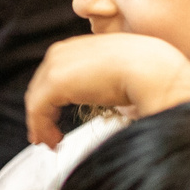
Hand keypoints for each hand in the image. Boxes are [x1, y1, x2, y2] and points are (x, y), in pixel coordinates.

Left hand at [21, 32, 189, 148]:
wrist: (151, 69)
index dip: (51, 97)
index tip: (54, 118)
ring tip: (51, 142)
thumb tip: (114, 101)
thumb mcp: (123, 73)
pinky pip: (37, 109)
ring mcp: (57, 65)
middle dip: (41, 112)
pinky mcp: (55, 82)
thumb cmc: (148, 73)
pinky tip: (52, 142)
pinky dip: (40, 128)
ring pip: (37, 99)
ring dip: (40, 124)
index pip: (55, 73)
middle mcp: (64, 51)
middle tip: (47, 136)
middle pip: (41, 86)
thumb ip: (108, 82)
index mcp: (81, 46)